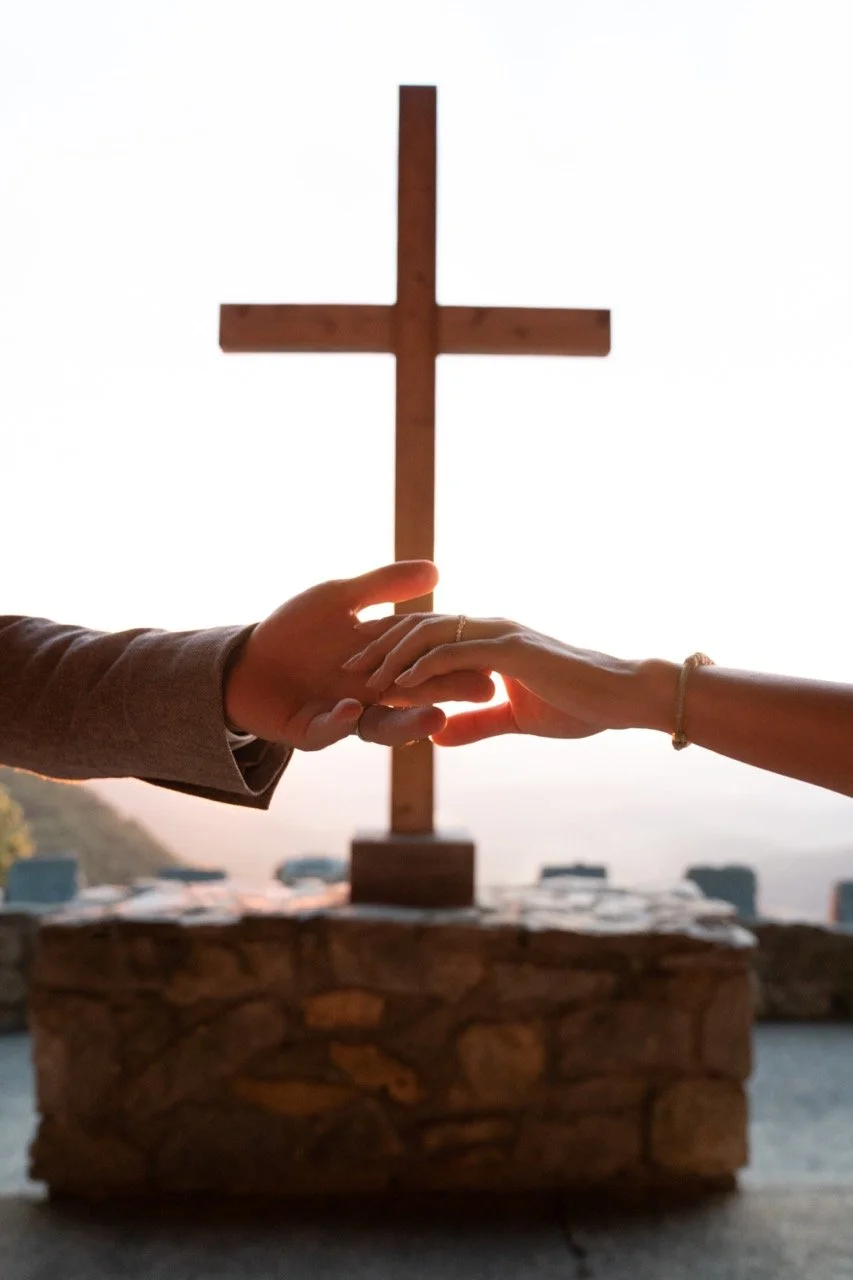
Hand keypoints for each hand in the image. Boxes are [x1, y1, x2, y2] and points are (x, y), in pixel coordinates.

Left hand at [223, 564, 494, 750]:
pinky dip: (338, 721)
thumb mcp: (340, 599)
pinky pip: (327, 731)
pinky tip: (349, 708)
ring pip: (381, 728)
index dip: (457, 666)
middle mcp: (370, 697)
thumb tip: (436, 569)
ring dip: (407, 724)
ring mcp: (342, 717)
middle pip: (417, 700)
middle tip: (482, 693)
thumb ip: (385, 587)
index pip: (428, 667)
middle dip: (448, 696)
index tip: (493, 662)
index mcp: (383, 667)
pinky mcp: (309, 732)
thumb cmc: (293, 629)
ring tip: (434, 718)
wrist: (243, 660)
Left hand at [344, 613, 640, 744]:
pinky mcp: (511, 650)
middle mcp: (490, 630)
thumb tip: (437, 734)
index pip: (431, 637)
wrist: (623, 698)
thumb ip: (476, 722)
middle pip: (421, 627)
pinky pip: (457, 654)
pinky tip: (400, 685)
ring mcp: (500, 636)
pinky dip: (425, 668)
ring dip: (394, 655)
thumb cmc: (579, 705)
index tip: (362, 673)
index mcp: (490, 641)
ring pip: (432, 634)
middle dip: (381, 647)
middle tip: (346, 670)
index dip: (395, 652)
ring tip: (362, 676)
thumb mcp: (515, 719)